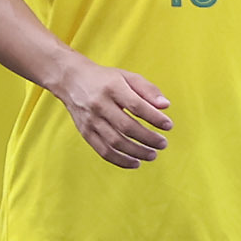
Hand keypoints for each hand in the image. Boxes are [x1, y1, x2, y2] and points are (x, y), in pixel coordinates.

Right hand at [50, 57, 170, 167]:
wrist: (71, 80)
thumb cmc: (105, 79)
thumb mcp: (127, 77)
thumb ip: (148, 90)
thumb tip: (166, 106)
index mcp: (113, 88)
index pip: (136, 106)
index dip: (154, 118)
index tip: (168, 125)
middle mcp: (100, 105)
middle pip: (126, 127)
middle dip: (148, 138)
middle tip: (163, 144)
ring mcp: (91, 120)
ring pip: (115, 142)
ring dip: (137, 152)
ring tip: (153, 155)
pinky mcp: (85, 132)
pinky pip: (103, 151)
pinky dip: (120, 160)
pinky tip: (135, 163)